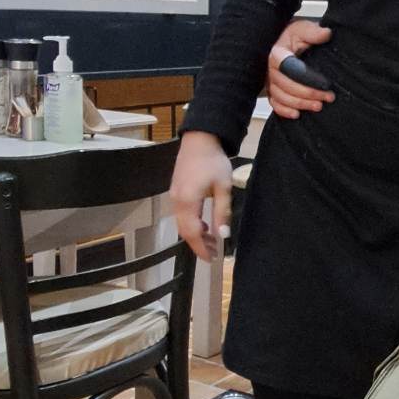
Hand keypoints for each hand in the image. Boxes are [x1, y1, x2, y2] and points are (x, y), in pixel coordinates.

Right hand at [170, 131, 233, 261]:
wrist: (200, 139)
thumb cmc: (214, 161)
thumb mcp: (223, 187)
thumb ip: (222, 211)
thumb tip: (224, 234)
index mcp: (188, 201)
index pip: (193, 233)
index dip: (202, 248)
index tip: (213, 259)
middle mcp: (177, 201)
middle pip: (184, 231)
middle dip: (198, 245)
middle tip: (214, 253)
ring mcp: (174, 196)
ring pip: (182, 224)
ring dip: (195, 234)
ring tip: (213, 240)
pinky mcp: (175, 191)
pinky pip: (181, 215)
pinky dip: (192, 224)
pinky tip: (204, 225)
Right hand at [267, 18, 333, 118]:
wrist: (283, 42)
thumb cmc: (293, 37)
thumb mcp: (303, 29)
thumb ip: (313, 31)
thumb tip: (326, 33)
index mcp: (277, 53)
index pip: (289, 68)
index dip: (308, 78)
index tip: (325, 83)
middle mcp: (270, 68)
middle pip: (286, 85)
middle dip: (308, 94)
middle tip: (328, 97)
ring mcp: (269, 81)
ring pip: (281, 97)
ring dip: (300, 104)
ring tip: (319, 106)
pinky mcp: (271, 90)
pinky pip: (274, 103)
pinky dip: (284, 111)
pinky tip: (297, 114)